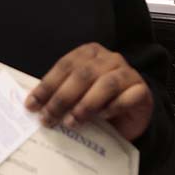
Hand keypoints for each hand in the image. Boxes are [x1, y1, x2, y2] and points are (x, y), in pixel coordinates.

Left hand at [24, 43, 153, 141]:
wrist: (129, 117)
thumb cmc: (98, 104)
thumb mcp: (76, 96)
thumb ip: (60, 94)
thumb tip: (34, 105)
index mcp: (89, 53)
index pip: (65, 65)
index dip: (47, 85)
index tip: (32, 105)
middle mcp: (109, 58)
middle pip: (83, 74)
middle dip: (62, 98)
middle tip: (49, 119)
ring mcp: (127, 73)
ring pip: (106, 84)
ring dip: (86, 104)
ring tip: (72, 121)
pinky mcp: (142, 90)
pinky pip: (127, 97)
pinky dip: (113, 107)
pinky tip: (102, 117)